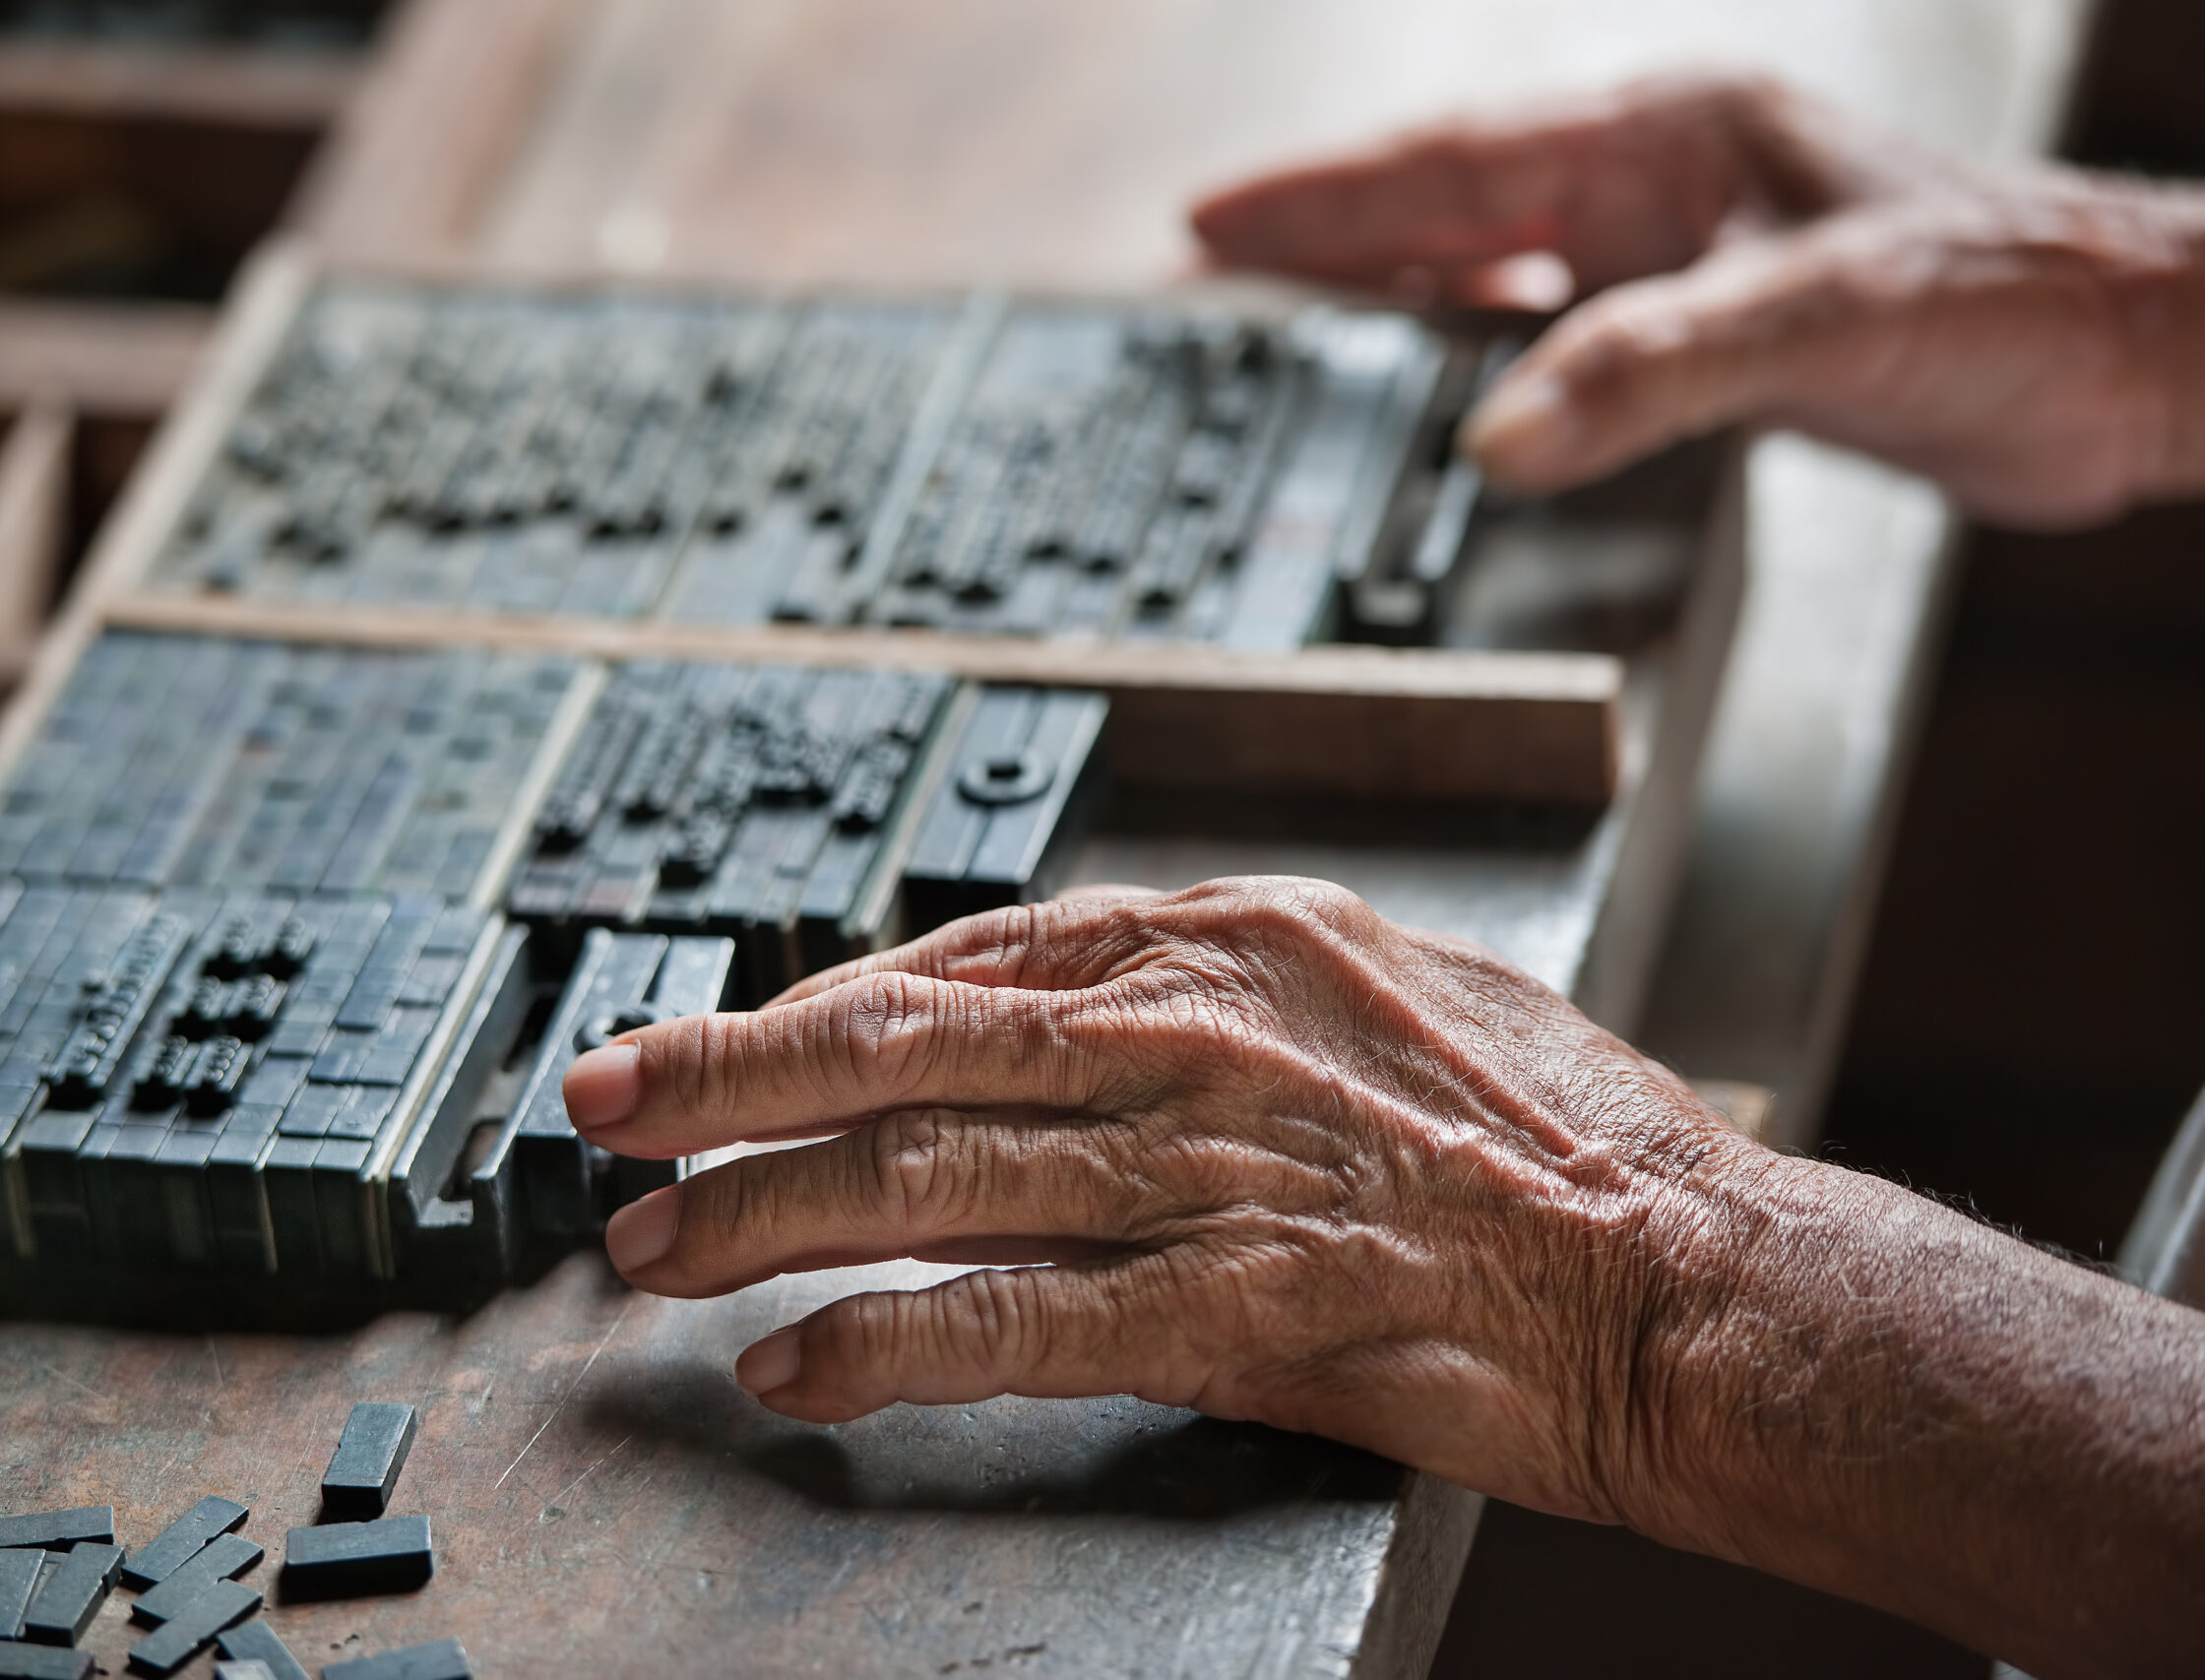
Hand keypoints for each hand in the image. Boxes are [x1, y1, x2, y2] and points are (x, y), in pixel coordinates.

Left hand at [562, 877, 1764, 1530]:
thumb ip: (1222, 996)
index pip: (975, 955)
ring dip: (771, 1213)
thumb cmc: (1559, 1141)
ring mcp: (1217, 1165)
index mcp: (1236, 937)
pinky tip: (796, 1368)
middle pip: (913, 1040)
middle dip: (734, 1072)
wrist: (1703, 1276)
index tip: (738, 1042)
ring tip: (654, 1249)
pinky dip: (892, 1343)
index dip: (831, 1005)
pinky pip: (1024, 1322)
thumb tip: (1075, 1021)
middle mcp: (1203, 1028)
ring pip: (937, 1173)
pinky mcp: (1244, 1304)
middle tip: (605, 1102)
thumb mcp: (1389, 993)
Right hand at [1191, 75, 2204, 526]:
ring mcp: (1690, 244)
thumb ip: (1644, 376)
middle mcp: (1666, 179)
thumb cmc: (2001, 306)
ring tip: (1299, 305)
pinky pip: (1560, 313)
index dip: (1322, 197)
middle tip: (1217, 259)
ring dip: (1398, 276)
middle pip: (1454, 195)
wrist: (2122, 360)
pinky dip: (1485, 336)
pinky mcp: (1723, 319)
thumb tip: (1496, 443)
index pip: (1452, 164)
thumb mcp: (1806, 327)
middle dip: (1330, 227)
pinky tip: (1463, 370)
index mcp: (1667, 140)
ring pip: (1502, 249)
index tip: (1211, 222)